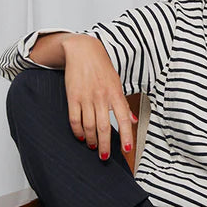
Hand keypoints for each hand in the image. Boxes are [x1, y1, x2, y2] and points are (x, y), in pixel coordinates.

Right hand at [61, 34, 136, 159]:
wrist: (83, 51)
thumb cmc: (102, 67)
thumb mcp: (117, 84)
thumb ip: (124, 104)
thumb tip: (134, 121)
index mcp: (115, 94)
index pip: (124, 119)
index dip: (126, 136)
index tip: (127, 149)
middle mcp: (102, 97)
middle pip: (104, 128)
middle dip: (105, 145)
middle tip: (105, 156)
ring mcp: (86, 97)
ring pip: (89, 126)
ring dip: (91, 140)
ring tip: (93, 146)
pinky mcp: (73, 97)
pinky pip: (74, 119)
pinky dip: (78, 131)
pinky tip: (81, 136)